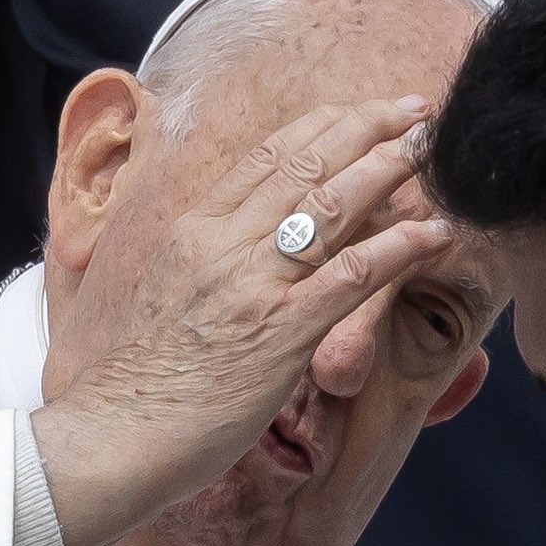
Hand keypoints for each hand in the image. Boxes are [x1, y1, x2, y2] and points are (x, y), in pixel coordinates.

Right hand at [32, 97, 449, 545]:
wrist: (112, 435)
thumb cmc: (135, 384)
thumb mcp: (160, 296)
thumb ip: (200, 263)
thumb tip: (234, 251)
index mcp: (190, 231)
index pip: (264, 158)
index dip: (320, 127)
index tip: (357, 112)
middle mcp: (221, 245)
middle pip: (304, 165)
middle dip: (366, 127)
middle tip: (412, 109)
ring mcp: (252, 286)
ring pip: (331, 205)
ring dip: (388, 168)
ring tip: (428, 148)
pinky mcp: (281, 333)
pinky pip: (351, 275)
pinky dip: (399, 247)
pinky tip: (433, 233)